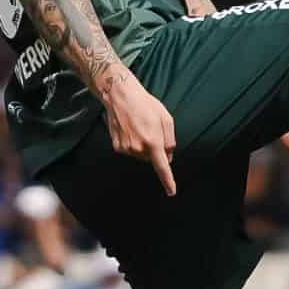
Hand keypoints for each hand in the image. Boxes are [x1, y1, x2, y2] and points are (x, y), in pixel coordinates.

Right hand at [101, 67, 178, 196]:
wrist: (120, 96)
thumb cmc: (146, 105)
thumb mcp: (166, 118)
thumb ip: (170, 140)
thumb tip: (168, 156)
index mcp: (153, 142)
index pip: (162, 167)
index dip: (168, 181)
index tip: (171, 192)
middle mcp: (138, 148)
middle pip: (152, 158)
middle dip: (155, 149)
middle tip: (152, 130)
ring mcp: (126, 148)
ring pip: (140, 155)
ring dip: (143, 146)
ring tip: (140, 127)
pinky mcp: (117, 147)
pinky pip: (130, 151)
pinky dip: (133, 144)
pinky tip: (130, 129)